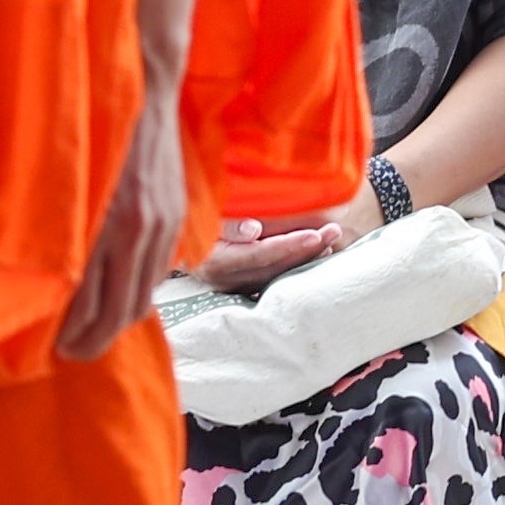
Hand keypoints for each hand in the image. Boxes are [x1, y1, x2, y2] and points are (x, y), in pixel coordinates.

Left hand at [62, 81, 189, 362]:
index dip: (68, 335)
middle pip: (119, 314)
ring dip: (117, 322)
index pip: (87, 305)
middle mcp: (138, 232)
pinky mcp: (174, 218)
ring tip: (91, 330)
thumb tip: (34, 278)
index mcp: (103, 224)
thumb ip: (50, 227)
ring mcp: (161, 227)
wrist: (144, 85)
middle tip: (69, 354)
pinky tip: (117, 292)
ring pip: (143, 298)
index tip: (48, 349)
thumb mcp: (54, 176)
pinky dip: (136, 293)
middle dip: (93, 341)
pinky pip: (157, 274)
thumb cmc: (84, 122)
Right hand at [201, 188, 379, 295]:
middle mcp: (226, 279)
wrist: (171, 243)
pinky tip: (314, 253)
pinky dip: (295, 265)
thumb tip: (254, 229)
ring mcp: (233, 287)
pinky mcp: (239, 287)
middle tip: (333, 231)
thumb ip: (226, 223)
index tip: (315, 234)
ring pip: (277, 275)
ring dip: (305, 259)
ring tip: (330, 241)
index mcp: (216, 261)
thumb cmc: (187, 222)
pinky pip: (273, 278)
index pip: (260, 253)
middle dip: (306, 250)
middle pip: (274, 267)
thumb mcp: (201, 216)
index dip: (288, 245)